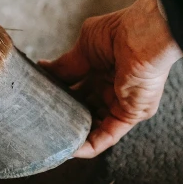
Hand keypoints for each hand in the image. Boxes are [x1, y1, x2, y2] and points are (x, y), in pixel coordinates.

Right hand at [40, 0, 182, 158]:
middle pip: (83, 110)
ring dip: (76, 135)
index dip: (60, 97)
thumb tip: (42, 70)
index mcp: (100, 71)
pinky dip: (89, 146)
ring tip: (53, 141)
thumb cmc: (117, 33)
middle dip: (65, 117)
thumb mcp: (82, 49)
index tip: (40, 103)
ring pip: (94, 127)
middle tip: (43, 123)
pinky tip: (70, 149)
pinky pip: (107, 136)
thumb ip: (64, 66)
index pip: (76, 90)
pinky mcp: (129, 115)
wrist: (142, 36)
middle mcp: (110, 88)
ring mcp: (120, 103)